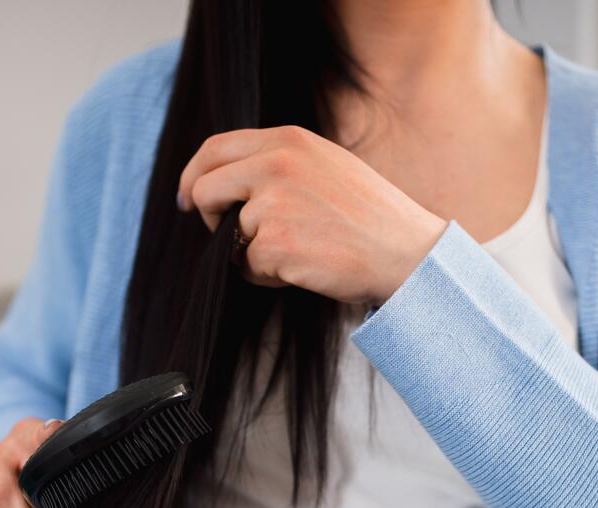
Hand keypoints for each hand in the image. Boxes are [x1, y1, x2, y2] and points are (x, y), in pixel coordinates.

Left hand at [177, 125, 446, 306]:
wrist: (408, 253)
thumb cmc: (371, 218)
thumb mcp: (327, 167)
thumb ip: (280, 163)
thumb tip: (229, 180)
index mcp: (289, 140)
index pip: (215, 149)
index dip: (193, 176)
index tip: (188, 200)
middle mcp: (276, 163)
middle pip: (205, 190)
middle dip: (211, 220)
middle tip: (236, 240)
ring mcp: (273, 203)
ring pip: (227, 236)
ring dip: (251, 254)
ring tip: (300, 253)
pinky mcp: (274, 243)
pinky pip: (245, 267)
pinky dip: (266, 276)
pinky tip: (304, 269)